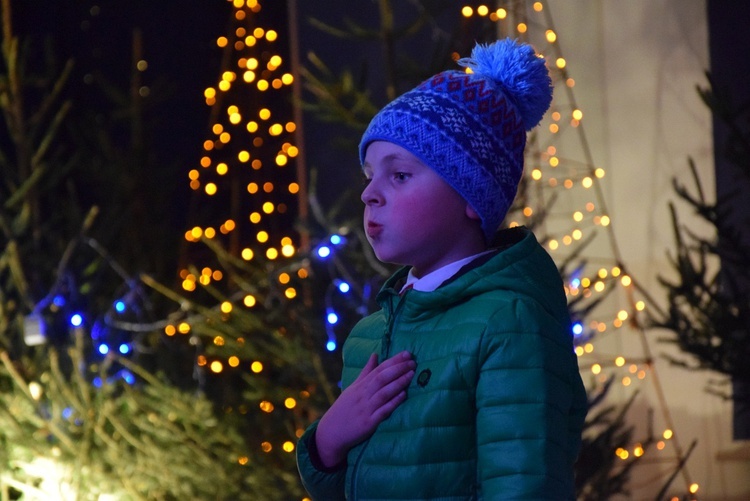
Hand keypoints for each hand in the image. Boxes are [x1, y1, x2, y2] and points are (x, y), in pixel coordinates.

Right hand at [315, 350, 415, 467]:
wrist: (331, 432)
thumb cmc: (344, 409)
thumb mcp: (353, 388)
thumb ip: (366, 372)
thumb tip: (375, 354)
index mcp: (360, 386)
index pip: (378, 369)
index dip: (393, 361)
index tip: (407, 354)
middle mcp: (363, 395)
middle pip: (381, 378)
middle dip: (398, 369)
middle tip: (412, 362)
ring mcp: (366, 409)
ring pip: (384, 392)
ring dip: (398, 383)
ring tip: (411, 374)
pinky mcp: (368, 423)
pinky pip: (383, 411)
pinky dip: (393, 402)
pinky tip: (403, 395)